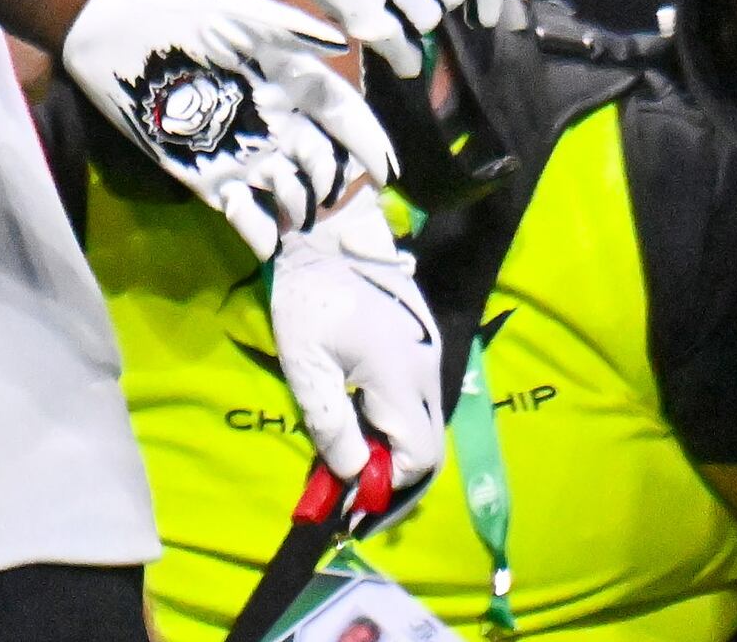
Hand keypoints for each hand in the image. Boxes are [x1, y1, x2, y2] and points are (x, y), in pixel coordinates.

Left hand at [61, 0, 394, 261]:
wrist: (116, 32)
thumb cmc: (180, 14)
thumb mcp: (238, 12)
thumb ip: (290, 28)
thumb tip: (343, 40)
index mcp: (290, 81)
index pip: (343, 115)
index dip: (368, 141)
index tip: (385, 170)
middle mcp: (275, 122)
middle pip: (323, 161)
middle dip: (336, 181)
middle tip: (337, 198)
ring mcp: (244, 153)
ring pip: (292, 193)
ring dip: (304, 210)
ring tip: (305, 221)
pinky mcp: (209, 178)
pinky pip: (248, 215)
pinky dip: (262, 232)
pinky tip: (270, 239)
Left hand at [270, 198, 444, 487]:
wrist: (326, 233)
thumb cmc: (309, 296)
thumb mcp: (306, 365)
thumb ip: (331, 425)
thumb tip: (354, 474)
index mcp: (401, 377)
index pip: (416, 456)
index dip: (386, 488)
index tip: (350, 503)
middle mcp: (428, 368)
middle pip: (429, 446)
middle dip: (394, 478)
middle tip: (356, 497)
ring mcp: (430, 353)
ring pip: (426, 422)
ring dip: (395, 450)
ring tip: (355, 463)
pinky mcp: (422, 342)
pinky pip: (420, 398)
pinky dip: (397, 423)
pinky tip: (365, 426)